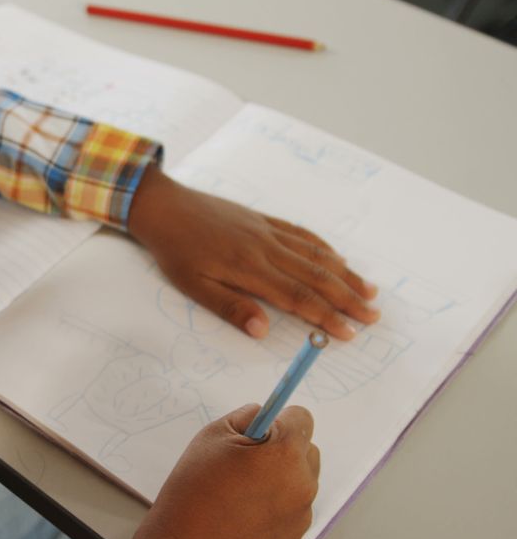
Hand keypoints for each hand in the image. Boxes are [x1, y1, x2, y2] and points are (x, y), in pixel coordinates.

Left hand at [127, 169, 379, 339]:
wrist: (165, 206)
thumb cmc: (174, 250)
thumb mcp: (193, 285)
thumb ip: (230, 307)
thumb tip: (262, 331)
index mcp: (249, 268)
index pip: (298, 298)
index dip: (327, 317)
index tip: (350, 332)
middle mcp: (266, 248)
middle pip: (317, 277)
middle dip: (348, 298)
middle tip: (373, 317)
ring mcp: (267, 231)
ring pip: (316, 255)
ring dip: (346, 274)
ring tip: (370, 291)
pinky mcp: (263, 220)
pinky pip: (302, 234)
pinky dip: (325, 249)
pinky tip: (339, 259)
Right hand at [132, 404, 319, 538]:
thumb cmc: (195, 491)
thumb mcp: (212, 436)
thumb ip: (243, 417)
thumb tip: (261, 415)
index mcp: (285, 454)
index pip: (301, 419)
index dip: (279, 419)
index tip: (263, 427)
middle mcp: (302, 484)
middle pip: (307, 449)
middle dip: (282, 447)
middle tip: (247, 458)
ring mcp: (301, 513)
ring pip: (300, 479)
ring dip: (281, 475)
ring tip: (243, 486)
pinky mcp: (295, 534)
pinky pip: (293, 505)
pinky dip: (276, 501)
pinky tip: (246, 507)